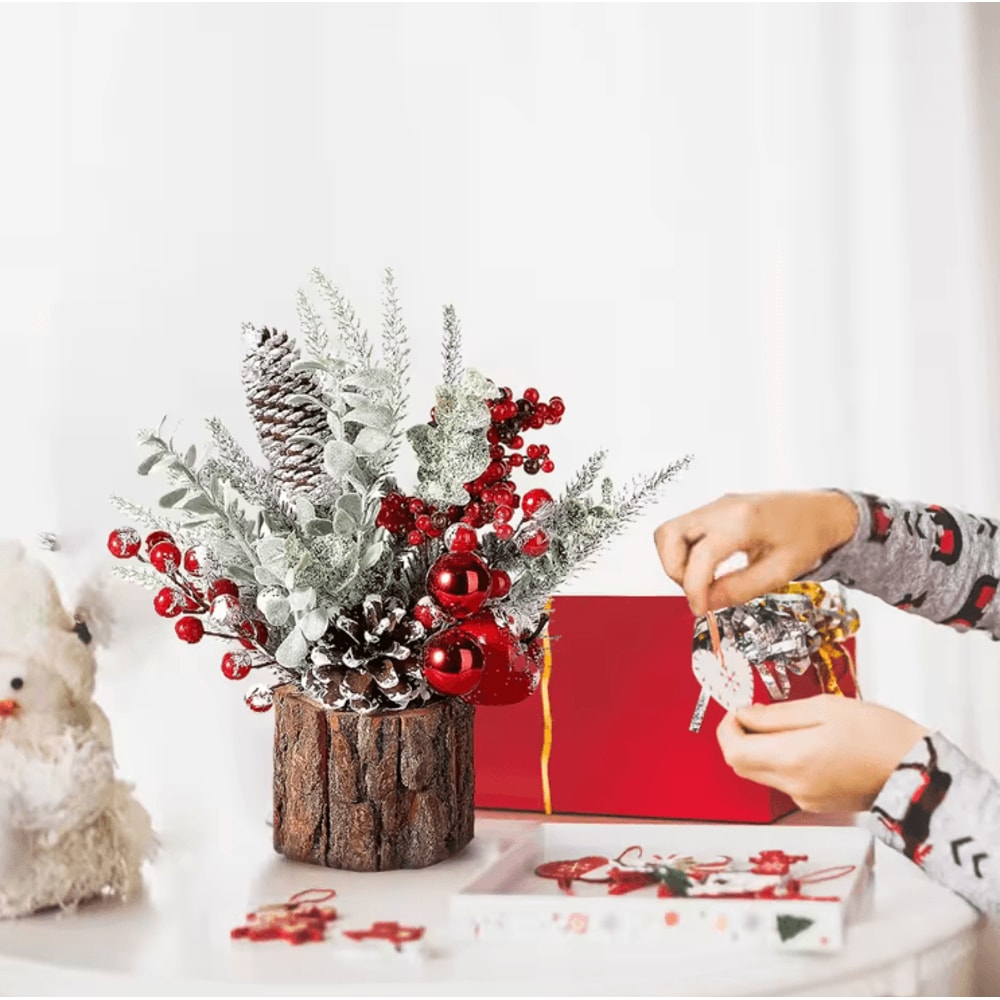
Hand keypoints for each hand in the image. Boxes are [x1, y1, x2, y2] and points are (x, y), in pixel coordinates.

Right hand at [653, 491, 857, 614]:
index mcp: (742, 520)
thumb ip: (740, 589)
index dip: (693, 589)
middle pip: (668, 535)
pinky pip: (683, 530)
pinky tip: (708, 569)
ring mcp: (715, 505)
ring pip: (669, 532)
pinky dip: (685, 553)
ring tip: (702, 581)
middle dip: (674, 570)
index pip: (699, 556)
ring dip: (675, 561)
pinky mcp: (715, 509)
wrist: (823, 511)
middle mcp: (721, 507)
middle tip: (697, 591)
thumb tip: (707, 603)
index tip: (700, 610)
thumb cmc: (809, 537)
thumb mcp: (781, 571)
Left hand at [716, 695, 928, 812]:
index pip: (734, 751)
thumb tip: (745, 715)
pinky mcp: (816, 802)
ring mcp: (805, 798)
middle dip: (739, 738)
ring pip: (760, 772)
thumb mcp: (823, 708)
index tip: (736, 711)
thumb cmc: (880, 736)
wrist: (918, 772)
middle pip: (741, 764)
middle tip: (755, 715)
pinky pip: (783, 780)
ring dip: (759, 749)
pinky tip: (802, 743)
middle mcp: (794, 784)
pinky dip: (780, 760)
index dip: (727, 728)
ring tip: (785, 725)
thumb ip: (777, 714)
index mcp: (793, 758)